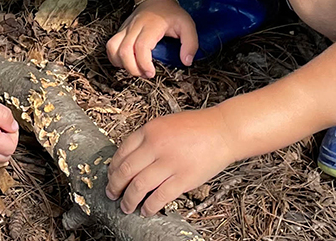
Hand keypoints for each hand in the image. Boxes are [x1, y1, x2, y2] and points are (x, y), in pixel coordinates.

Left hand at [106, 107, 237, 215]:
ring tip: (126, 206)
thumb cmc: (196, 127)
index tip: (111, 176)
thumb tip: (129, 160)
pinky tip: (146, 211)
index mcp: (149, 130)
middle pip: (125, 171)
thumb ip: (148, 139)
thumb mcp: (165, 124)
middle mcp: (156, 146)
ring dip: (129, 200)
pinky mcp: (184, 179)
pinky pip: (160, 197)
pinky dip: (149, 207)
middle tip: (112, 194)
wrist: (224, 130)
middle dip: (115, 186)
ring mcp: (170, 163)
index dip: (113, 168)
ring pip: (139, 186)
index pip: (121, 152)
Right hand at [107, 0, 197, 78]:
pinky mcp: (120, 31)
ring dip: (122, 64)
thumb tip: (186, 62)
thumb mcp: (188, 25)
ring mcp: (125, 28)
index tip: (152, 72)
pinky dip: (115, 58)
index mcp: (151, 25)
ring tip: (135, 69)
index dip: (144, 63)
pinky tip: (126, 63)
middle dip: (133, 68)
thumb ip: (191, 44)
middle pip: (124, 50)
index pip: (141, 46)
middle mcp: (134, 26)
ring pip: (113, 48)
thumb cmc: (171, 14)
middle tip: (145, 74)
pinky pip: (110, 46)